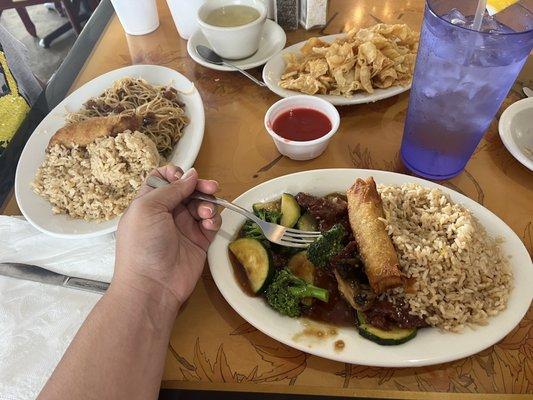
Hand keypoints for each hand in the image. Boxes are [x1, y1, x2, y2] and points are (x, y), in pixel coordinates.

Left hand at [112, 165, 220, 314]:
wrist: (153, 286)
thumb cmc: (142, 245)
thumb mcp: (148, 208)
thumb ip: (171, 189)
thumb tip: (191, 174)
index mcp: (150, 202)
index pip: (163, 179)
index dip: (174, 174)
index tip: (182, 177)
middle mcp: (167, 212)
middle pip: (188, 189)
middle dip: (199, 186)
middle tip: (210, 187)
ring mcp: (184, 227)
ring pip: (202, 204)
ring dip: (207, 204)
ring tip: (206, 215)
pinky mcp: (200, 241)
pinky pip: (211, 223)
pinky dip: (213, 220)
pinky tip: (209, 226)